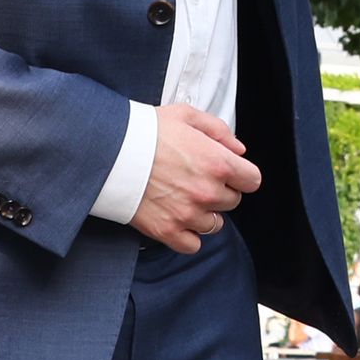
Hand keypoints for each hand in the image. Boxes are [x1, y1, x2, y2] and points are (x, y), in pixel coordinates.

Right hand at [133, 103, 259, 253]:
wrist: (107, 150)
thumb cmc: (144, 130)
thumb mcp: (184, 115)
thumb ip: (219, 130)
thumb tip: (239, 151)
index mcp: (217, 163)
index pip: (252, 181)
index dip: (240, 175)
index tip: (226, 172)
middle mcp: (208, 191)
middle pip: (232, 202)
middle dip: (218, 191)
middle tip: (194, 179)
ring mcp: (188, 214)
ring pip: (214, 224)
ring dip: (203, 213)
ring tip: (181, 197)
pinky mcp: (168, 230)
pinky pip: (192, 244)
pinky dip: (187, 235)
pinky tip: (175, 217)